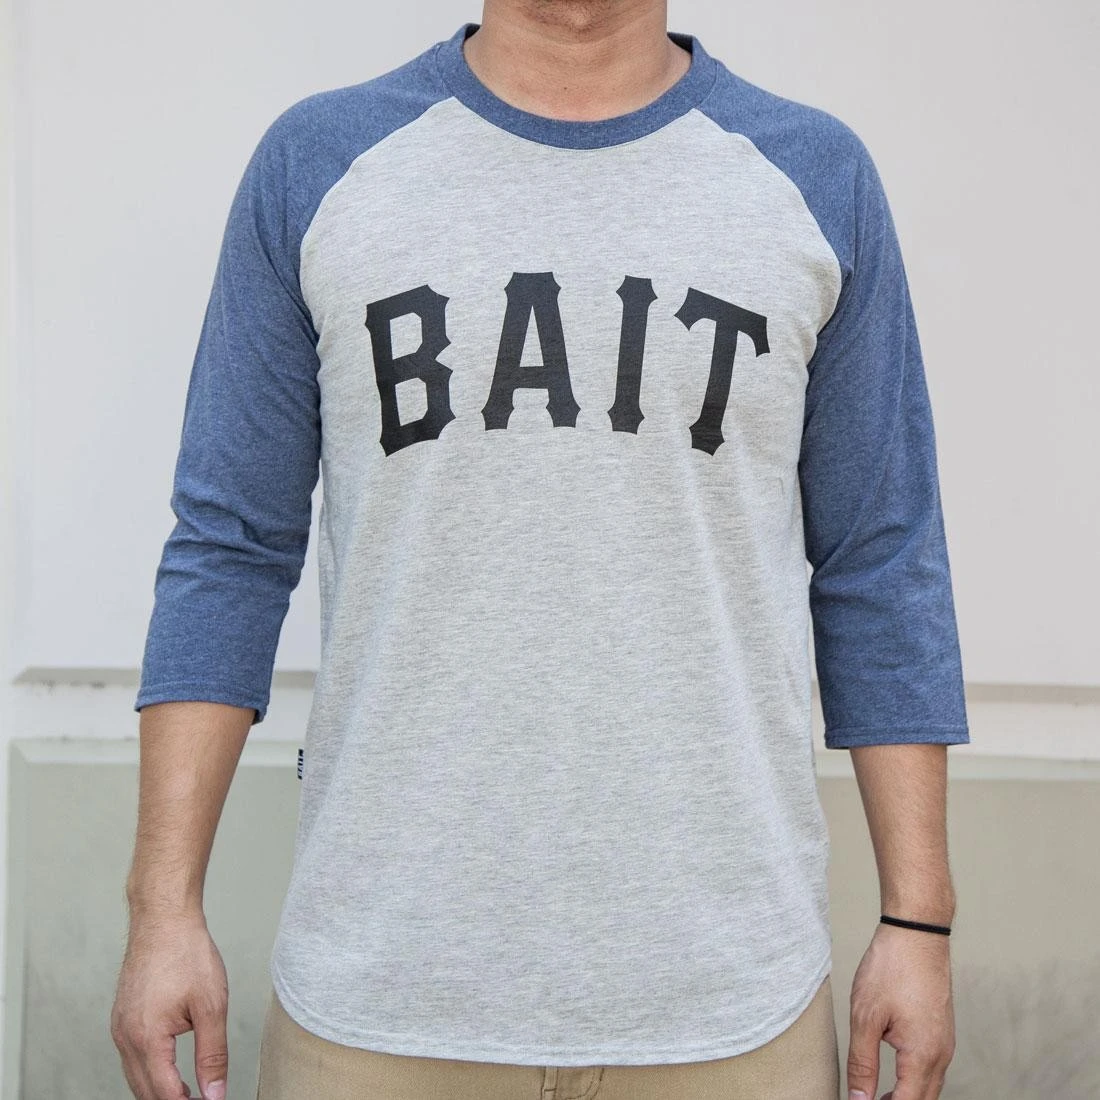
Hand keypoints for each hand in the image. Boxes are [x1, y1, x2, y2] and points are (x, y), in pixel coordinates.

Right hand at [110, 909, 229, 1099]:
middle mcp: (126, 1037)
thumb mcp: (211, 1005)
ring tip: (188, 1094)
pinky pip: (131, 1057)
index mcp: (147, 1038)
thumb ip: (213, 1054)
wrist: (163, 919)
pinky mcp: (121, 1018)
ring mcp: (119, 1027)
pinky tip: (167, 1069)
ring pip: (135, 1076)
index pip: (164, 1094)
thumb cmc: (187, 953)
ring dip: (158, 1090)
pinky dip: (148, 1070)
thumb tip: (215, 1093)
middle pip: (144, 1091)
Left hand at [846, 921, 955, 1099]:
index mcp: (923, 1055)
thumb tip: (860, 1098)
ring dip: (907, 1097)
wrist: (917, 933)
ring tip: (877, 1098)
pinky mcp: (942, 1031)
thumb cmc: (892, 967)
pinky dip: (915, 1081)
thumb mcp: (865, 1017)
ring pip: (930, 1087)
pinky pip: (933, 1069)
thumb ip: (863, 1063)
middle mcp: (941, 1055)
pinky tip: (896, 1075)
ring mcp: (945, 1043)